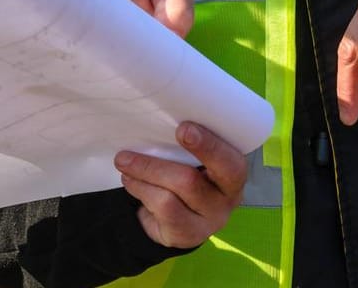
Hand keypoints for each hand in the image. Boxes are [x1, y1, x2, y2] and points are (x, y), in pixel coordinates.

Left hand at [115, 122, 247, 248]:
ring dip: (142, 176)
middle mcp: (228, 199)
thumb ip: (182, 144)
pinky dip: (141, 190)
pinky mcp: (189, 234)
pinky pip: (162, 209)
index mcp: (234, 171)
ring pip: (169, 196)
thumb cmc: (185, 172)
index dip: (209, 146)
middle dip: (155, 165)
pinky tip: (131, 182)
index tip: (183, 129)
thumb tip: (152, 123)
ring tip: (124, 164)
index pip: (231, 162)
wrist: (177, 215)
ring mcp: (210, 221)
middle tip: (124, 155)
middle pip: (191, 181)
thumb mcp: (191, 156)